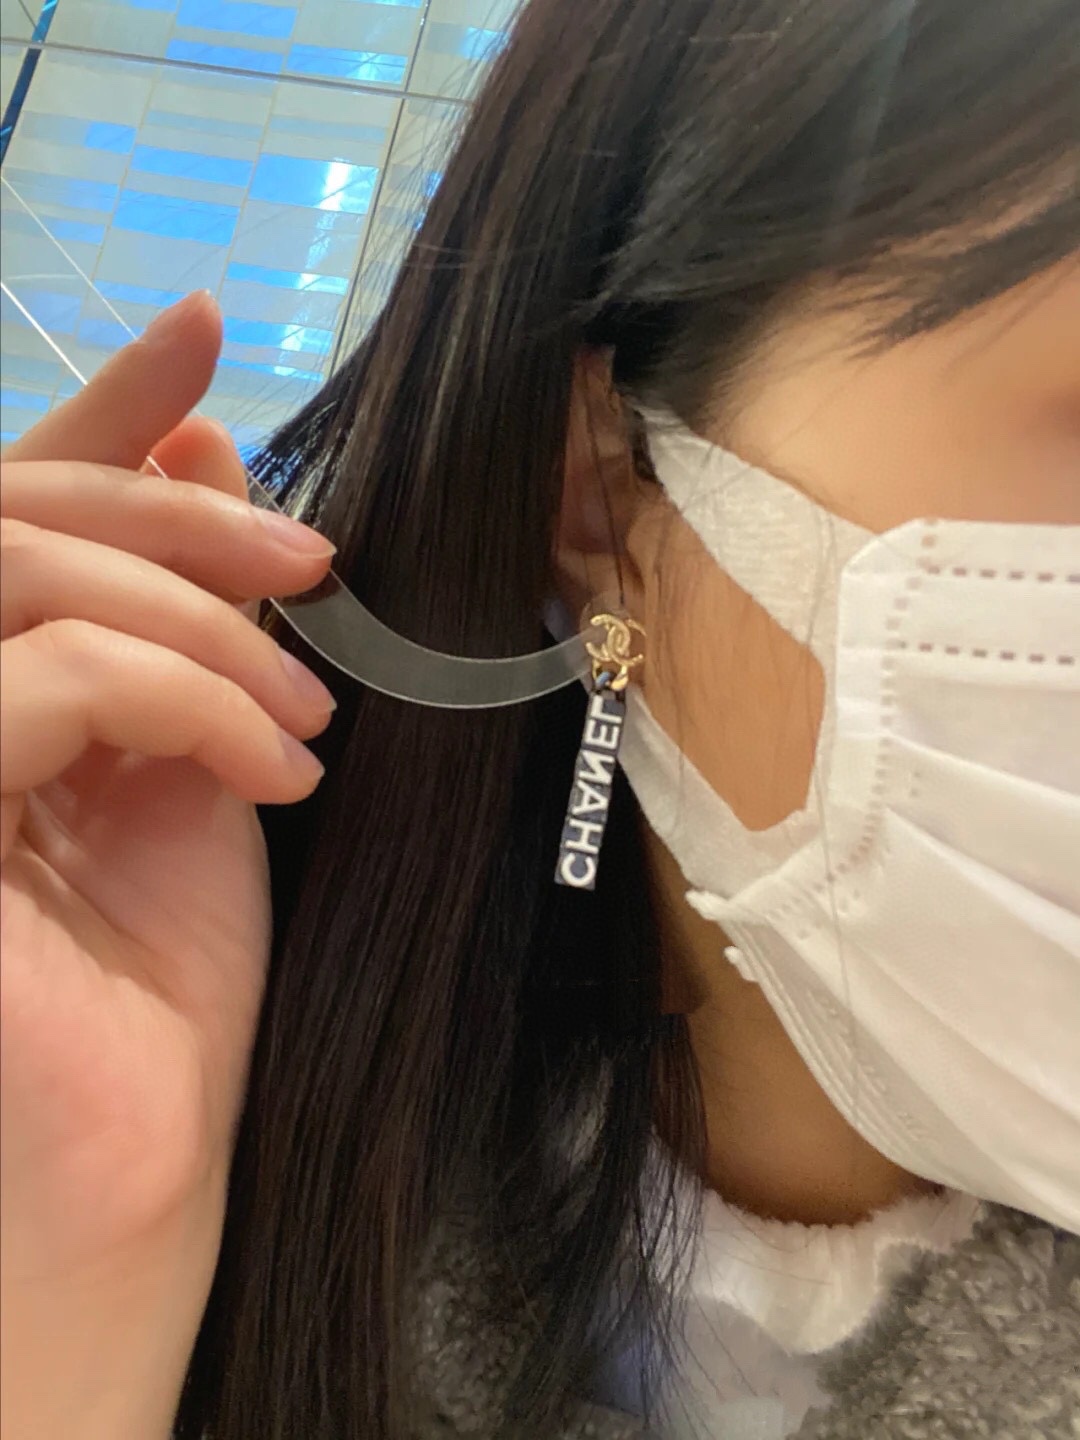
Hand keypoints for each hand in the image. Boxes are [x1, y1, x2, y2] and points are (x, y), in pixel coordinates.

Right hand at [0, 292, 336, 1436]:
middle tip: (315, 560)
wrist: (132, 1171)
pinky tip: (270, 767)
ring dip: (189, 613)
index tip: (206, 329)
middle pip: (3, 511)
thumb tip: (204, 454)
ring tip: (304, 713)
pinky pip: (39, 677)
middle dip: (171, 509)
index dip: (102, 404)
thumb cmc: (159, 994)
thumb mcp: (197, 766)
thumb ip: (184, 618)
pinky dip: (177, 693)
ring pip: (8, 569)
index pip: (15, 500)